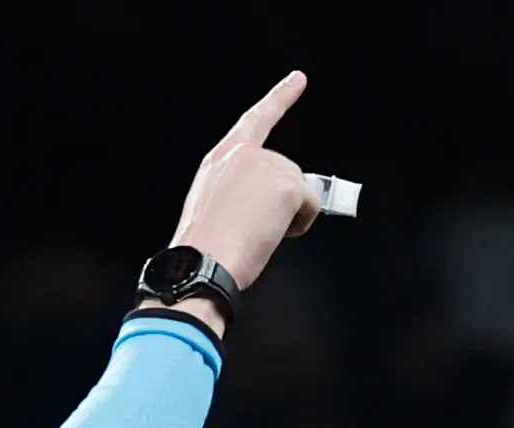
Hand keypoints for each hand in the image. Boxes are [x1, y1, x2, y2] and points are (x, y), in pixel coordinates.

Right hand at [163, 72, 323, 306]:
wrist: (202, 261)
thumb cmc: (203, 248)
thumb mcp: (213, 207)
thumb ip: (241, 191)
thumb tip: (272, 207)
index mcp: (220, 159)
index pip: (255, 121)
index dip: (279, 98)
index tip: (298, 80)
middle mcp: (243, 154)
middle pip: (286, 172)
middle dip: (281, 203)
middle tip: (252, 229)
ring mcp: (266, 165)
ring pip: (299, 191)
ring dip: (287, 217)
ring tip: (256, 234)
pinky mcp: (287, 184)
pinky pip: (311, 206)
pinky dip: (300, 225)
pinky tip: (272, 234)